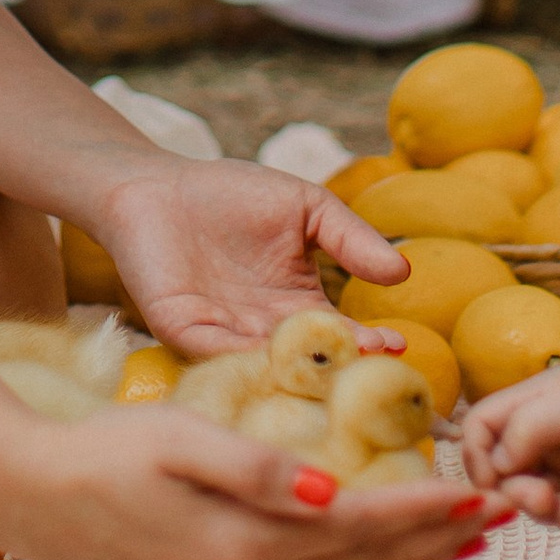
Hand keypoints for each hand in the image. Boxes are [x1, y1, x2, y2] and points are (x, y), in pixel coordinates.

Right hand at [0, 400, 503, 559]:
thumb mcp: (175, 438)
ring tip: (473, 550)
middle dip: (440, 540)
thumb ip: (253, 467)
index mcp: (248, 546)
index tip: (481, 489)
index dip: (425, 510)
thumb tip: (329, 493)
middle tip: (508, 514)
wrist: (37, 504)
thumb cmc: (106, 454)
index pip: (362, 527)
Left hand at [94, 159, 406, 357]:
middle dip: (339, 372)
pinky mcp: (183, 331)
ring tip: (329, 372)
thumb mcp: (306, 209)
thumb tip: (402, 272)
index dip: (369, 344)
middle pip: (309, 364)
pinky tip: (271, 353)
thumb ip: (350, 237)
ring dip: (296, 372)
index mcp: (298, 309)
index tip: (396, 344)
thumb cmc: (231, 194)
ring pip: (268, 367)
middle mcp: (265, 335)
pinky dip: (244, 356)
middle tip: (370, 377)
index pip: (342, 337)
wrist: (156, 183)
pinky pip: (217, 352)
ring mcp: (224, 339)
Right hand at [461, 344, 559, 530]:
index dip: (476, 456)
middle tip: (541, 499)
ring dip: (542, 511)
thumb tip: (493, 467)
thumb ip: (521, 433)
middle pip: (503, 469)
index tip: (493, 481)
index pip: (480, 427)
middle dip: (514, 490)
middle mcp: (548, 430)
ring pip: (535, 496)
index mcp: (534, 400)